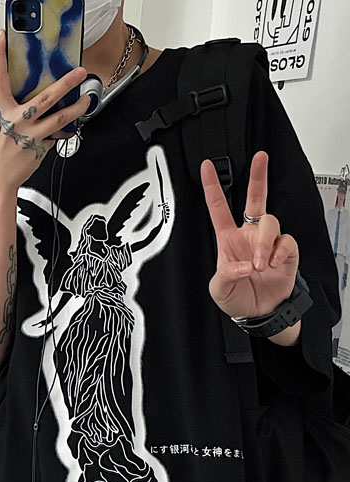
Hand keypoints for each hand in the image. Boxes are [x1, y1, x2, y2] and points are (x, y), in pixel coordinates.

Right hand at [0, 30, 90, 194]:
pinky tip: (68, 126)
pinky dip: (62, 131)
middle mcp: (17, 121)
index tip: (1, 38)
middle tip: (79, 73)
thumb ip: (13, 110)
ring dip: (78, 108)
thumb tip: (30, 98)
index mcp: (1, 111)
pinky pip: (56, 136)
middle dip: (66, 83)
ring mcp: (31, 135)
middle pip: (46, 98)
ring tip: (87, 99)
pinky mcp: (41, 148)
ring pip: (60, 118)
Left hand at [201, 152, 298, 321]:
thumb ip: (225, 276)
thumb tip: (241, 266)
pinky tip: (273, 264)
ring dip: (263, 243)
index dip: (212, 187)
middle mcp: (249, 235)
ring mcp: (268, 241)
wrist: (259, 312)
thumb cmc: (236, 297)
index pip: (219, 208)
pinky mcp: (286, 251)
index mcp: (228, 239)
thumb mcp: (218, 289)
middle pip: (256, 198)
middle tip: (260, 158)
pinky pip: (286, 241)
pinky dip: (279, 252)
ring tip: (258, 264)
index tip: (207, 167)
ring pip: (270, 222)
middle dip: (258, 176)